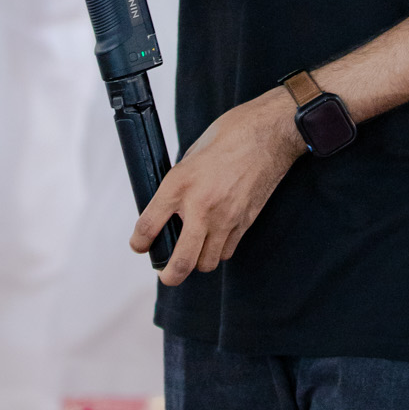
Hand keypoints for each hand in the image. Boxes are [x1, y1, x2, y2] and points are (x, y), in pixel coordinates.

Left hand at [134, 87, 305, 282]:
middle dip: (169, 275)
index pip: (149, 225)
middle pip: (181, 261)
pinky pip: (227, 250)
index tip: (140, 245)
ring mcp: (225, 218)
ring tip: (192, 253)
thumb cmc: (231, 134)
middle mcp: (201, 206)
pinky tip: (215, 239)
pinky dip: (218, 251)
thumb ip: (180, 181)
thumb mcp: (192, 153)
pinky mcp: (245, 222)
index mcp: (180, 183)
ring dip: (196, 262)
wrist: (269, 134)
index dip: (139, 242)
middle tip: (166, 273)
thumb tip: (171, 203)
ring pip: (206, 262)